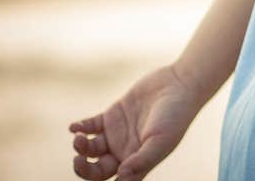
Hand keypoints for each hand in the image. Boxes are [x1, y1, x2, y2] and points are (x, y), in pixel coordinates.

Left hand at [68, 63, 200, 179]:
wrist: (180, 84)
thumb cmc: (176, 116)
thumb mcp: (161, 140)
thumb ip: (141, 160)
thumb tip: (120, 178)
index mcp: (136, 164)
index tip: (92, 172)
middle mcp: (124, 152)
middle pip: (96, 170)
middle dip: (83, 168)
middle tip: (77, 160)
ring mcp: (117, 134)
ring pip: (91, 148)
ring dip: (81, 147)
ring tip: (79, 139)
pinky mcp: (113, 115)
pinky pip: (91, 126)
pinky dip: (81, 127)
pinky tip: (75, 127)